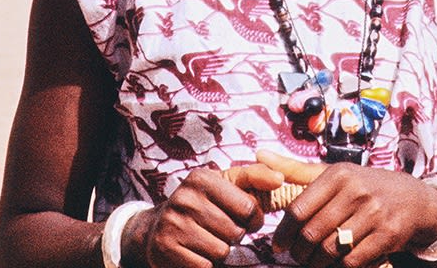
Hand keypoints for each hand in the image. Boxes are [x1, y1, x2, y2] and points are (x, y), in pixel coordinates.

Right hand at [122, 162, 284, 267]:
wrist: (157, 228)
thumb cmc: (203, 204)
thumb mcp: (225, 184)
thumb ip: (255, 177)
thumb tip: (280, 179)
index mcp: (202, 178)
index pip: (249, 207)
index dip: (253, 219)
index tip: (245, 219)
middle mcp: (184, 198)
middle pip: (235, 232)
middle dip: (234, 235)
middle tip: (221, 230)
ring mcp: (172, 224)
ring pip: (221, 251)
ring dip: (220, 251)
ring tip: (207, 239)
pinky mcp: (164, 250)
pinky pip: (204, 266)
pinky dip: (205, 264)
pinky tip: (195, 252)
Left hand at [256, 151, 436, 267]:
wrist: (413, 199)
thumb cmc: (363, 186)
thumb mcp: (332, 173)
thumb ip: (294, 169)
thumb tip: (258, 155)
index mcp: (338, 174)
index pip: (299, 209)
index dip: (284, 233)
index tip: (279, 245)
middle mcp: (356, 190)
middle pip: (313, 233)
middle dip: (300, 252)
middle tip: (298, 256)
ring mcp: (374, 213)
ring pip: (331, 251)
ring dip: (317, 264)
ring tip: (314, 262)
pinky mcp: (388, 235)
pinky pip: (352, 262)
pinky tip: (337, 264)